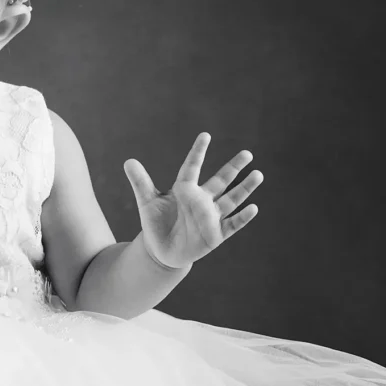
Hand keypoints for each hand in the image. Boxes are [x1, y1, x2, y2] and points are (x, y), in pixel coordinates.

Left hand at [123, 132, 262, 269]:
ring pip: (231, 200)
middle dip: (233, 167)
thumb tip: (128, 161)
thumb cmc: (156, 223)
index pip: (192, 167)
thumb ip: (140, 182)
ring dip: (244, 188)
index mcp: (185, 189)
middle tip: (247, 153)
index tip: (205, 135)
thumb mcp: (147, 202)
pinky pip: (232, 224)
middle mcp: (202, 200)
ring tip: (258, 174)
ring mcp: (211, 217)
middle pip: (221, 180)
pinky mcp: (216, 234)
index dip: (197, 152)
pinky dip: (242, 217)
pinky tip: (252, 207)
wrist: (162, 250)